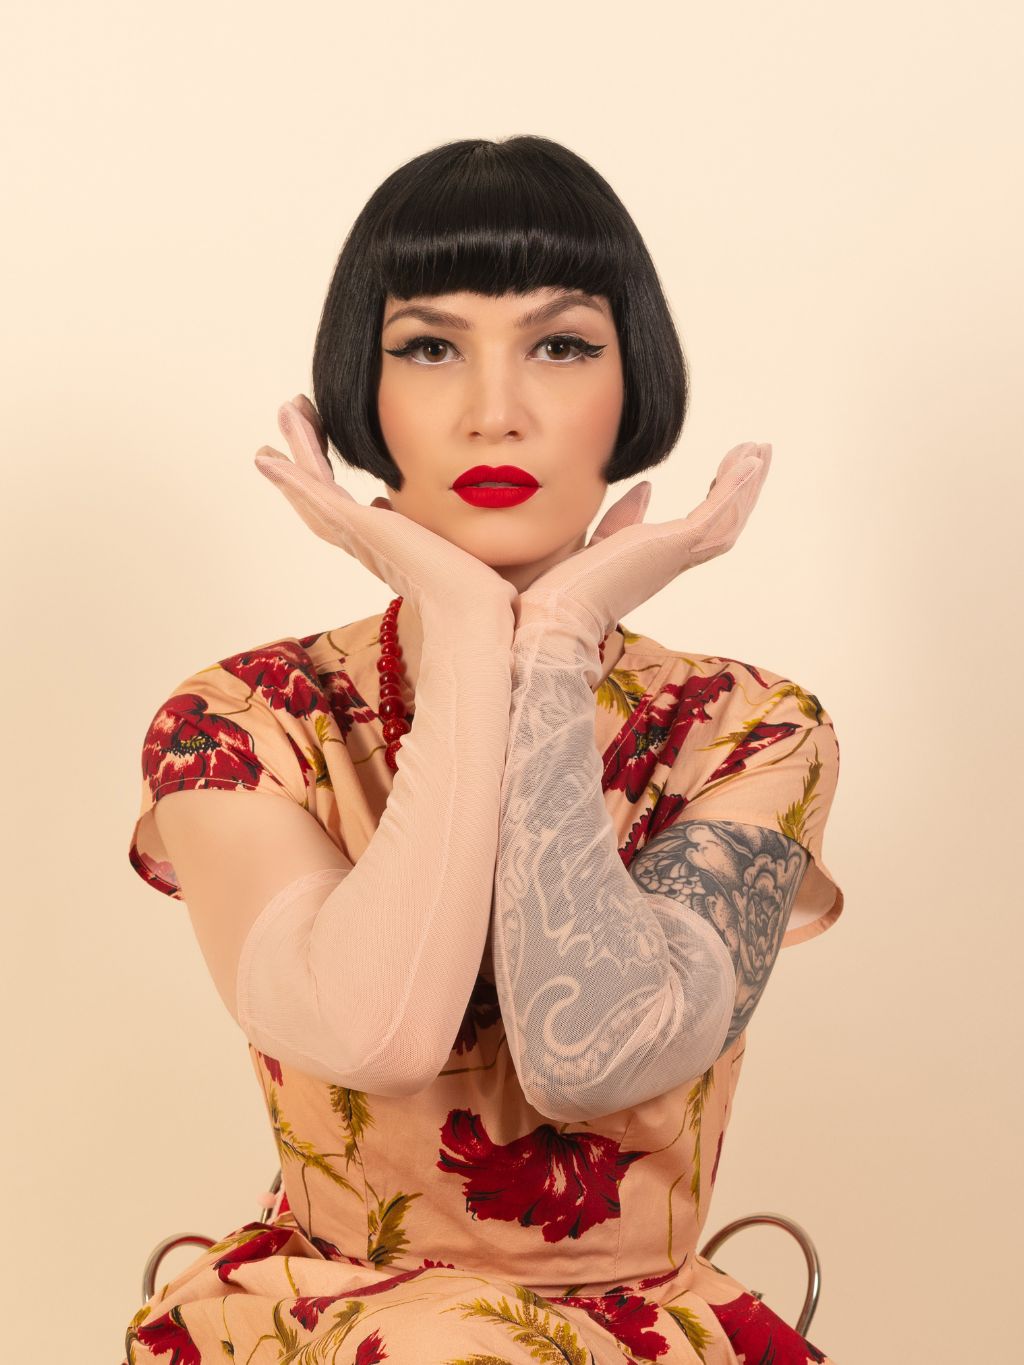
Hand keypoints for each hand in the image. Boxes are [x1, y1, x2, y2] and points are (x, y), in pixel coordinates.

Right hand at [254, 395, 517, 617]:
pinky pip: (317, 494)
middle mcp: (362, 542)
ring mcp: (356, 535)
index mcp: (381, 545)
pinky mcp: (357, 527)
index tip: (316, 453)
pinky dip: (292, 474)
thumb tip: (390, 503)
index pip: (342, 507)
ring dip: (298, 449)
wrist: (471, 609)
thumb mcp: (442, 542)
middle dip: (301, 458)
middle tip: (291, 419)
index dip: (323, 480)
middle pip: (316, 496)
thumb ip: (419, 526)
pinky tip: (268, 455)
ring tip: (288, 410)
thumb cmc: (472, 588)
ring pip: (312, 487)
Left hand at [514, 442, 771, 640]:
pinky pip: (715, 514)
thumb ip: (624, 519)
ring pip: (728, 519)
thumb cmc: (567, 590)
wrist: (555, 615)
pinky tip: (747, 462)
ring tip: (760, 450)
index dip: (718, 499)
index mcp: (658, 560)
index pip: (699, 528)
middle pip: (725, 523)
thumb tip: (645, 489)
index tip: (724, 471)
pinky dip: (734, 487)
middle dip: (744, 489)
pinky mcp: (673, 546)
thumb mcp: (600, 541)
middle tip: (757, 454)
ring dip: (747, 484)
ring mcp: (677, 555)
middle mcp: (674, 561)